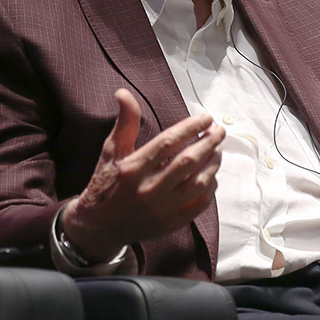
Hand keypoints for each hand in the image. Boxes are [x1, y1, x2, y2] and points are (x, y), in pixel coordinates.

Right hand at [62, 89, 223, 261]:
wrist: (100, 226)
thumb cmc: (106, 182)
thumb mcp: (111, 150)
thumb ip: (124, 122)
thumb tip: (123, 93)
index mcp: (133, 169)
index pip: (168, 143)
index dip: (190, 128)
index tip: (206, 117)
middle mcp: (148, 190)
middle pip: (188, 162)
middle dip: (208, 143)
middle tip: (219, 131)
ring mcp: (162, 209)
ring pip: (198, 183)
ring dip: (213, 163)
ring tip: (217, 149)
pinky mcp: (172, 223)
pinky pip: (200, 203)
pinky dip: (210, 187)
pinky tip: (211, 174)